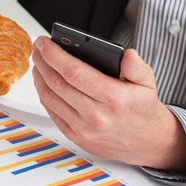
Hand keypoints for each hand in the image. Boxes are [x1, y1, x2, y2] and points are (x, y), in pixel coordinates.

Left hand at [32, 36, 185, 172]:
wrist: (148, 143)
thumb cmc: (143, 108)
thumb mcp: (148, 83)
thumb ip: (137, 66)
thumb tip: (127, 54)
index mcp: (114, 99)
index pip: (75, 72)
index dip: (55, 55)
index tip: (45, 42)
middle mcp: (96, 116)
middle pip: (57, 83)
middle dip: (42, 61)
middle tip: (38, 46)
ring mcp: (83, 129)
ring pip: (50, 98)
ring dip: (39, 77)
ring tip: (38, 61)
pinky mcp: (75, 137)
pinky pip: (52, 112)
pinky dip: (43, 94)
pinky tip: (43, 81)